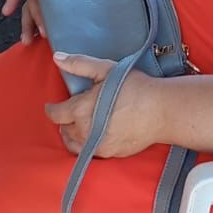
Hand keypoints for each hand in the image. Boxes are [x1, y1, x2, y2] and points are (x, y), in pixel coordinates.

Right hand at [1, 0, 115, 44]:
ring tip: (28, 41)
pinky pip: (44, 14)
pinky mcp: (58, 3)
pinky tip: (38, 38)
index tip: (7, 11)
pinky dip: (39, 25)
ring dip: (29, 25)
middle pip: (31, 0)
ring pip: (34, 9)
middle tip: (40, 33)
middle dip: (30, 17)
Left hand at [44, 54, 161, 157]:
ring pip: (74, 145)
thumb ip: (79, 64)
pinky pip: (91, 152)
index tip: (52, 106)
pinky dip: (88, 144)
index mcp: (81, 110)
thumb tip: (57, 58)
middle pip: (64, 131)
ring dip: (73, 136)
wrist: (161, 110)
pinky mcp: (111, 154)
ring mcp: (98, 146)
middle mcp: (85, 131)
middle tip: (70, 113)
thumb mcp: (105, 69)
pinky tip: (95, 134)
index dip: (51, 108)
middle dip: (64, 122)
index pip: (55, 114)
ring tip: (79, 126)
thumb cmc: (134, 87)